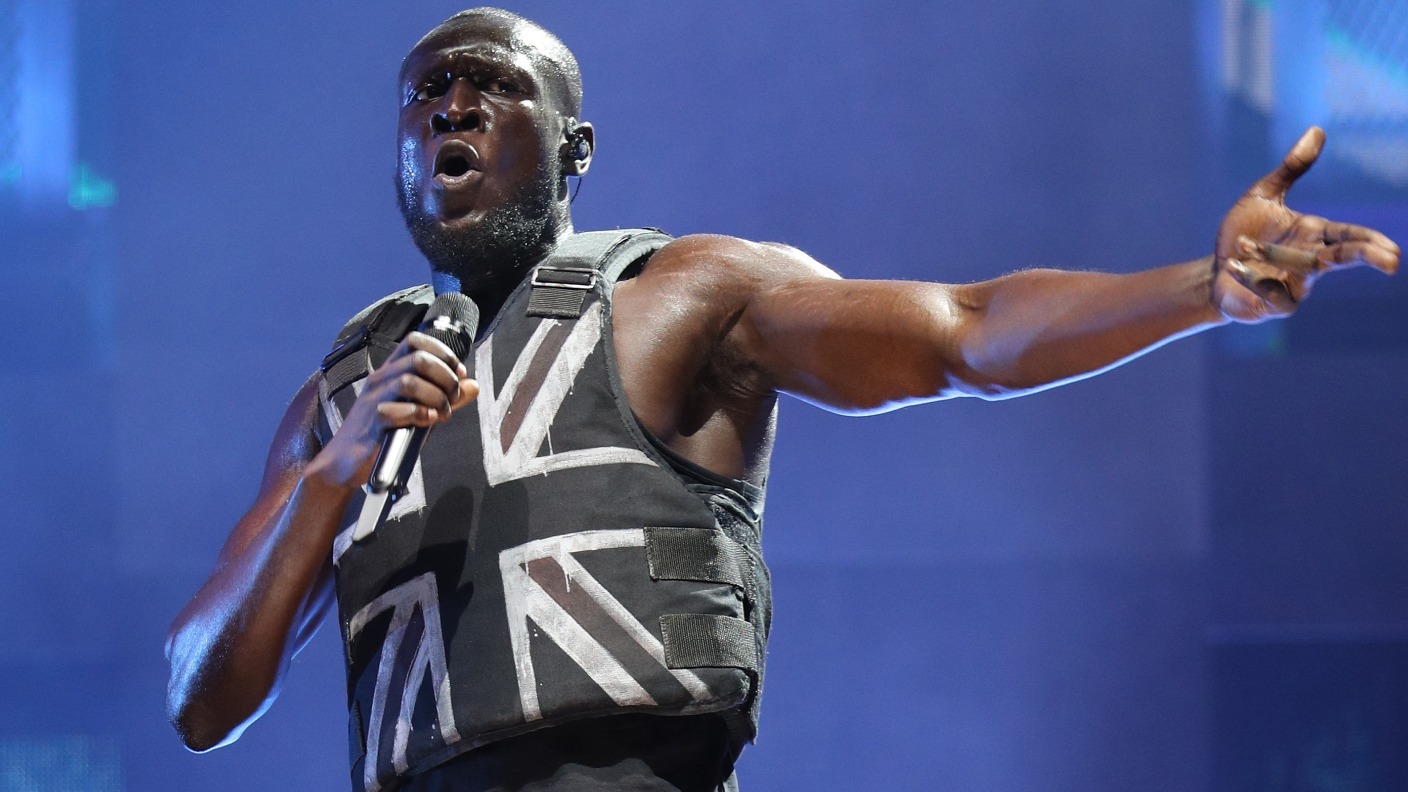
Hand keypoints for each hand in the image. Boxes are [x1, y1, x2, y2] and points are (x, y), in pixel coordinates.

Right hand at [312, 332, 477, 488]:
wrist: (345, 462)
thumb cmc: (386, 434)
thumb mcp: (421, 411)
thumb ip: (446, 398)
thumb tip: (473, 385)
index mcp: (390, 372)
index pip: (415, 341)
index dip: (443, 352)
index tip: (458, 373)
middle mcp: (380, 380)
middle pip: (418, 359)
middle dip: (445, 377)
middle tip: (452, 398)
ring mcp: (374, 400)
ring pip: (409, 381)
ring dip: (436, 397)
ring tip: (442, 413)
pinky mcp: (373, 423)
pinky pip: (399, 410)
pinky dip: (421, 415)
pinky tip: (427, 422)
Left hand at [1211, 126, 1399, 322]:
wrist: (1214, 272)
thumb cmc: (1241, 234)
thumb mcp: (1262, 196)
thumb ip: (1291, 168)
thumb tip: (1317, 130)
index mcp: (1315, 235)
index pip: (1350, 236)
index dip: (1370, 241)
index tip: (1391, 249)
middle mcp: (1313, 262)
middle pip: (1345, 258)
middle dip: (1367, 258)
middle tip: (1392, 261)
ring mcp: (1298, 286)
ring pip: (1298, 268)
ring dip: (1268, 254)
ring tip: (1241, 247)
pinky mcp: (1278, 305)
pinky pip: (1271, 290)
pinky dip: (1251, 276)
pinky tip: (1233, 267)